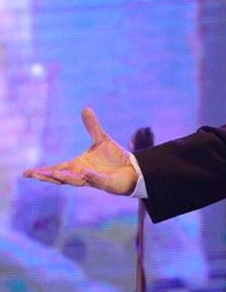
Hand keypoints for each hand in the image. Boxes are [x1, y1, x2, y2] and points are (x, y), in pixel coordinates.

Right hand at [23, 107, 138, 194]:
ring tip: (55, 173)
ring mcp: (94, 180)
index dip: (42, 171)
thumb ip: (92, 127)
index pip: (57, 169)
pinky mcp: (107, 183)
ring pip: (77, 181)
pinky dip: (91, 177)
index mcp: (78, 166)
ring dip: (66, 177)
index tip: (26, 173)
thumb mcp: (102, 139)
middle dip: (49, 176)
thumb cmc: (115, 159)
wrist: (132, 169)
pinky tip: (85, 172)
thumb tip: (85, 108)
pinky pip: (97, 181)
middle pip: (62, 178)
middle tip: (35, 174)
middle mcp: (83, 175)